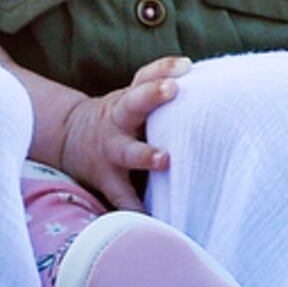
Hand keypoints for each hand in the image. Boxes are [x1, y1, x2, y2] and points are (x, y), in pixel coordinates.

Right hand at [54, 56, 186, 210]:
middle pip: (133, 103)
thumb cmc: (120, 117)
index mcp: (129, 100)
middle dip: (152, 96)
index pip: (145, 77)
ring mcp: (111, 150)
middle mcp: (119, 121)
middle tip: (172, 90)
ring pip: (127, 150)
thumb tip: (220, 87)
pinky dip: (136, 209)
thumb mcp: (133, 99)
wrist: (67, 136)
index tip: (185, 66)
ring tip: (164, 159)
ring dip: (145, 154)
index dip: (163, 69)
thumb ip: (164, 93)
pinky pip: (122, 196)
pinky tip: (153, 220)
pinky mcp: (107, 179)